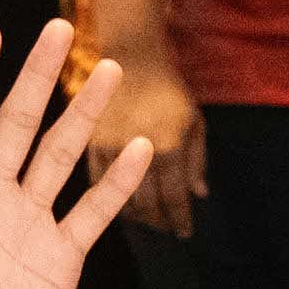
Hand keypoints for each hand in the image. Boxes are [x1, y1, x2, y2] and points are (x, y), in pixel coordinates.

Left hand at [0, 21, 152, 288]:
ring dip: (84, 114)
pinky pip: (93, 212)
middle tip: (61, 29)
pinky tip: (137, 149)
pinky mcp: (60, 255)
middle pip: (18, 122)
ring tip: (110, 71)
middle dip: (38, 76)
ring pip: (61, 154)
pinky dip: (116, 182)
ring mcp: (28, 220)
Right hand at [96, 46, 204, 239]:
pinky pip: (97, 181)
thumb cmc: (168, 88)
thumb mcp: (193, 119)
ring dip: (135, 213)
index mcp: (168, 144)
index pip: (174, 196)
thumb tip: (200, 194)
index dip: (180, 218)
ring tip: (147, 220)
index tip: (185, 233)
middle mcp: (136, 150)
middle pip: (146, 203)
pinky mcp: (88, 144)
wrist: (130, 55)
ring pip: (118, 196)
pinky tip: (119, 202)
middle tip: (167, 229)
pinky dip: (108, 196)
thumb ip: (196, 159)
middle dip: (158, 221)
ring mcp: (109, 148)